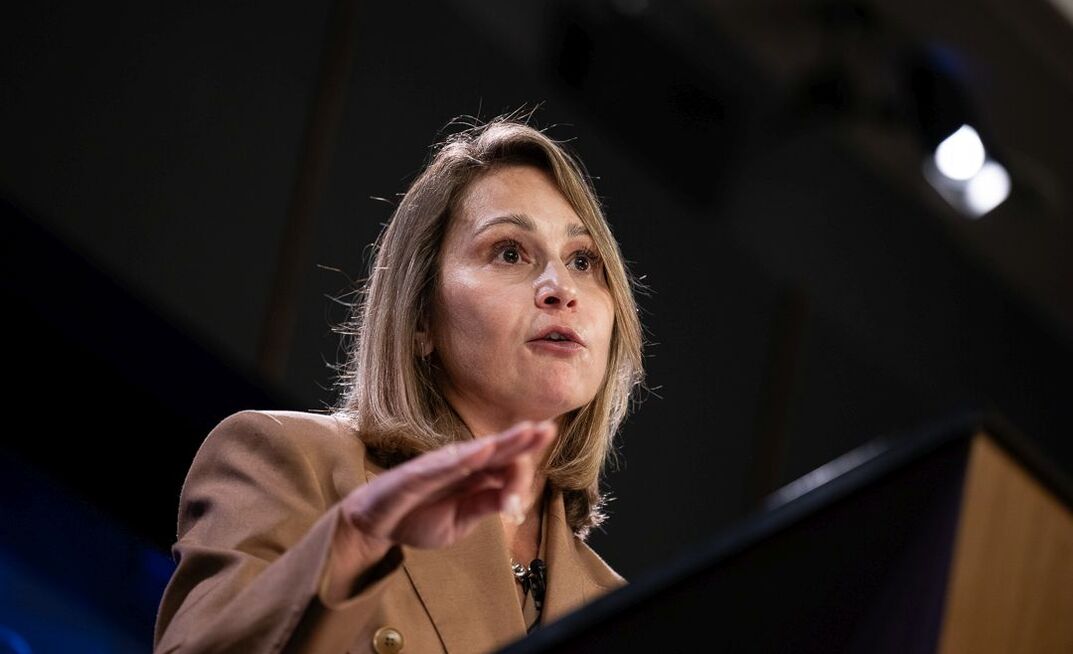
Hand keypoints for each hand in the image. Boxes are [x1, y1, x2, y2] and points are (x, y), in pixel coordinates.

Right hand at [340, 420, 557, 553]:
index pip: (505, 466)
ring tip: (526, 432)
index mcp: (473, 474)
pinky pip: (442, 465)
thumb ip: (486, 505)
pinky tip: (482, 450)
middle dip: (523, 439)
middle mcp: (459, 464)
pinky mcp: (416, 474)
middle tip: (548, 428)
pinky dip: (463, 458)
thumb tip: (515, 500)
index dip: (524, 469)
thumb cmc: (419, 517)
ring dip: (501, 442)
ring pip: (475, 451)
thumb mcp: (461, 520)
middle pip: (497, 449)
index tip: (525, 500)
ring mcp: (438, 466)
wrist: (376, 525)